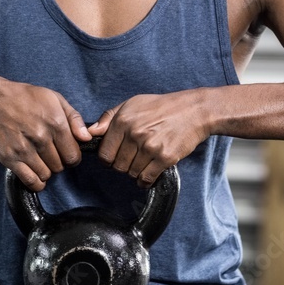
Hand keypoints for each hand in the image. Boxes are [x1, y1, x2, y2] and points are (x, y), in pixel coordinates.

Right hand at [0, 80, 91, 191]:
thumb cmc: (25, 97)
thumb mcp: (54, 98)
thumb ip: (74, 118)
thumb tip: (87, 138)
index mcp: (55, 123)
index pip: (73, 156)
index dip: (72, 156)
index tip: (66, 152)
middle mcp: (41, 137)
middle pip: (60, 166)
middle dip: (58, 162)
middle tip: (50, 152)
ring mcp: (24, 149)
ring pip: (46, 175)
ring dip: (46, 170)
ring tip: (40, 158)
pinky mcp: (10, 158)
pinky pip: (30, 181)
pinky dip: (36, 181)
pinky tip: (34, 172)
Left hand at [87, 90, 211, 187]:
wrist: (194, 110)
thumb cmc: (162, 106)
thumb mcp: (132, 104)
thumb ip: (108, 117)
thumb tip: (89, 132)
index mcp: (123, 120)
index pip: (104, 153)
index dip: (108, 158)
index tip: (115, 157)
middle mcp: (134, 134)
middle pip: (117, 166)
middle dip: (122, 166)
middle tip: (132, 159)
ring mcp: (150, 147)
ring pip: (131, 173)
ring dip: (135, 172)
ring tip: (144, 161)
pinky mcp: (165, 158)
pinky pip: (146, 179)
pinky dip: (145, 181)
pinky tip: (149, 172)